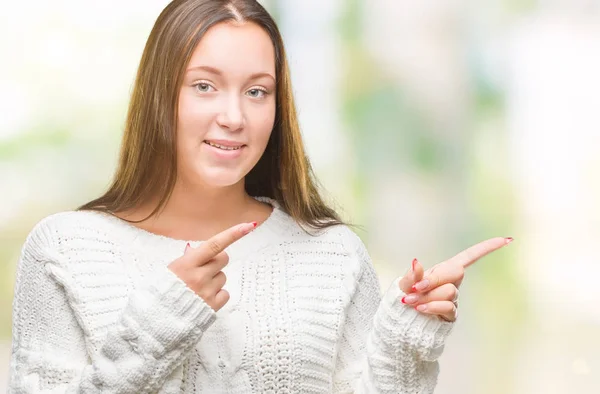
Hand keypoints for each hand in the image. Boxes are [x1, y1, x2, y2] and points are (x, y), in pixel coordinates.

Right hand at [167, 222, 256, 310]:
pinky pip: (225, 294)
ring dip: (214, 280)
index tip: (249, 225)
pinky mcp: (213, 306)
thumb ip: (186, 259)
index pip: (214, 244)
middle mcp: (199, 276)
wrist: (157, 320)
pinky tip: (205, 299)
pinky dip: (217, 295)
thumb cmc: (162, 292)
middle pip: (223, 258)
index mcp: (186, 264)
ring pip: (223, 277)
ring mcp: (207, 291)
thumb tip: (193, 249)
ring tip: (198, 289)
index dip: (233, 234)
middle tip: (203, 269)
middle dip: (216, 261)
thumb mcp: (170, 270)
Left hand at [398, 237, 512, 321]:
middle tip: (416, 287)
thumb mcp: (406, 283)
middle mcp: (452, 282)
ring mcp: (454, 298)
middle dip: (435, 278)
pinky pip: (447, 307)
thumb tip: (417, 261)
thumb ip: (412, 274)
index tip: (506, 240)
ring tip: (412, 301)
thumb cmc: (407, 296)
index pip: (469, 256)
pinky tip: (420, 309)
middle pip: (457, 271)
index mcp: (445, 269)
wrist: (405, 319)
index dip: (486, 248)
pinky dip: (431, 306)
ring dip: (428, 296)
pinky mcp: (452, 314)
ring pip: (449, 291)